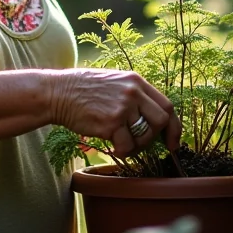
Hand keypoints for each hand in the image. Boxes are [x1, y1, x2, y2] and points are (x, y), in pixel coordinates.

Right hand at [48, 68, 180, 157]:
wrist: (57, 92)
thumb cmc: (83, 89)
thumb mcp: (113, 81)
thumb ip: (134, 95)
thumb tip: (154, 118)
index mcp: (135, 80)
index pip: (167, 105)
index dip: (174, 127)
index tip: (172, 142)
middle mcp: (132, 92)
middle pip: (161, 121)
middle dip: (155, 137)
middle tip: (142, 143)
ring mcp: (122, 107)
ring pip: (145, 137)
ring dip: (136, 146)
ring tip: (121, 142)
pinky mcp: (110, 122)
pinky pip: (127, 146)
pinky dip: (122, 151)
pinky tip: (112, 145)